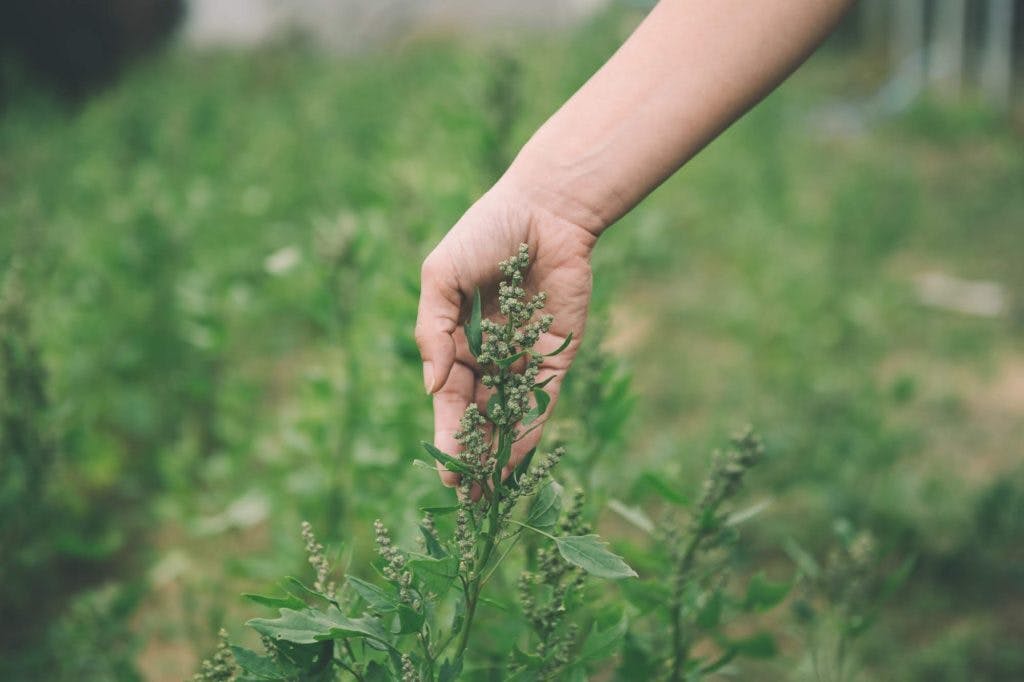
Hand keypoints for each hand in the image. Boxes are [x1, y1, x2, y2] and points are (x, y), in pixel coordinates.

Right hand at [416, 178, 596, 486]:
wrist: (544, 209)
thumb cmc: (483, 235)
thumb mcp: (440, 277)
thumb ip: (432, 331)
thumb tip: (432, 386)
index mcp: (457, 340)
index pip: (449, 397)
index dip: (446, 434)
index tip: (443, 468)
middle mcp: (490, 356)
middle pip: (478, 415)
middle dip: (472, 455)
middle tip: (466, 496)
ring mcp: (525, 358)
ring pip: (510, 415)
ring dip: (500, 453)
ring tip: (489, 493)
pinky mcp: (558, 354)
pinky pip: (544, 398)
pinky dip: (532, 428)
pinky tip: (518, 460)